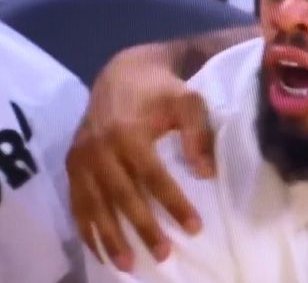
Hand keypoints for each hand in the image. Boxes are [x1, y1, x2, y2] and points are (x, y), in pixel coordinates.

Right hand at [65, 47, 212, 271]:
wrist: (123, 73)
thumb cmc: (162, 89)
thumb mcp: (188, 102)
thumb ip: (197, 135)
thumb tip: (206, 173)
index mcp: (128, 133)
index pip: (153, 177)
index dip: (174, 204)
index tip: (193, 227)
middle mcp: (100, 148)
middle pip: (123, 196)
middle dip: (143, 228)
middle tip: (164, 254)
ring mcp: (82, 156)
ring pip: (95, 204)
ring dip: (110, 237)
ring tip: (127, 264)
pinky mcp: (72, 161)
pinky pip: (76, 201)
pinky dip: (87, 227)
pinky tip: (99, 248)